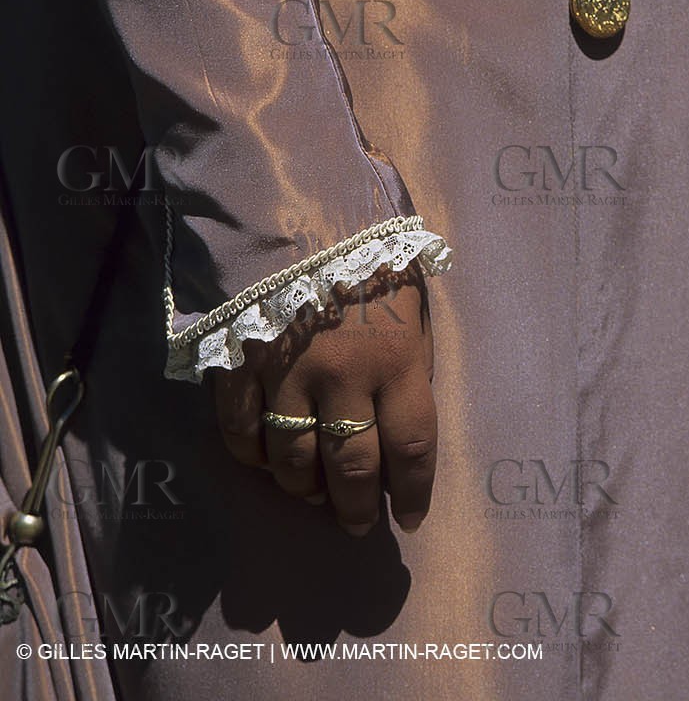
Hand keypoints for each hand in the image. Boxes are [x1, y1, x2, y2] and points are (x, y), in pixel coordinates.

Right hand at [211, 272, 435, 536]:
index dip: (414, 492)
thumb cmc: (366, 249)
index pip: (412, 447)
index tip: (410, 519)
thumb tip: (404, 422)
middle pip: (351, 468)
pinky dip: (255, 457)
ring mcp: (286, 374)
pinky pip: (242, 434)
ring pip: (294, 462)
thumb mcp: (411, 298)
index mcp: (396, 356)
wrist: (295, 201)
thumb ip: (411, 360)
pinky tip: (266, 460)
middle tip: (358, 523)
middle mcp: (343, 376)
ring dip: (305, 489)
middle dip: (356, 508)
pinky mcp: (239, 365)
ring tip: (313, 494)